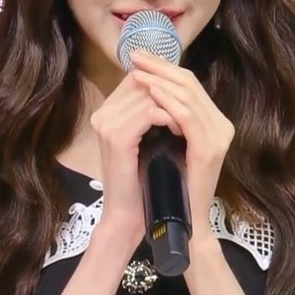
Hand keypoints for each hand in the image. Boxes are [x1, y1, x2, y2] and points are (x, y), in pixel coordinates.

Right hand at [90, 71, 181, 243]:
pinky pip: (150, 113)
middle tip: (192, 102)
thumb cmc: (139, 179)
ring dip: (173, 103)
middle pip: (141, 82)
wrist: (126, 216)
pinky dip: (169, 118)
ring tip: (189, 117)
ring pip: (148, 95)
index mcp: (106, 112)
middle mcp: (102, 114)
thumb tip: (173, 91)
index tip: (184, 92)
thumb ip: (149, 114)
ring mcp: (107, 124)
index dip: (160, 79)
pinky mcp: (117, 138)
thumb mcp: (143, 140)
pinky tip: (182, 129)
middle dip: (170, 89)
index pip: (135, 79)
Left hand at [131, 51, 234, 235]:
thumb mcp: (169, 140)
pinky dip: (166, 101)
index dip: (165, 66)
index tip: (141, 57)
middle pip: (190, 82)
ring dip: (159, 80)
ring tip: (137, 72)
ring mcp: (219, 135)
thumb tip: (146, 83)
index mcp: (214, 121)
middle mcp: (221, 124)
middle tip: (136, 56)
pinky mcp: (209, 148)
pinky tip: (148, 92)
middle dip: (160, 66)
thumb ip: (166, 114)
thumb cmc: (170, 181)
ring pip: (188, 94)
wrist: (181, 219)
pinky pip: (186, 115)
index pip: (190, 83)